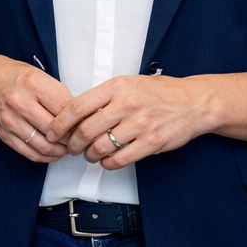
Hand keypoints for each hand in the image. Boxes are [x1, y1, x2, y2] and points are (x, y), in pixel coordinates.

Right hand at [0, 49, 73, 162]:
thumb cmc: (17, 77)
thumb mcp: (40, 75)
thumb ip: (59, 94)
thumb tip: (81, 115)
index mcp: (33, 83)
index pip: (65, 107)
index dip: (79, 119)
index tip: (86, 123)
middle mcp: (20, 102)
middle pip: (55, 129)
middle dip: (72, 138)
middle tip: (80, 139)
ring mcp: (10, 120)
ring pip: (43, 146)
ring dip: (60, 151)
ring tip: (69, 148)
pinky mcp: (4, 134)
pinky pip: (29, 152)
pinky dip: (45, 157)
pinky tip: (54, 153)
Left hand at [46, 74, 211, 169]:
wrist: (193, 102)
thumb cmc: (160, 92)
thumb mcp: (129, 83)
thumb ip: (104, 96)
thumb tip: (75, 112)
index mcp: (118, 86)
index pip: (78, 106)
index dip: (60, 122)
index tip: (52, 132)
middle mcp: (127, 103)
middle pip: (86, 130)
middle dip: (73, 144)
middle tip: (71, 148)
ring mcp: (140, 124)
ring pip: (100, 147)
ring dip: (90, 155)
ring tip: (91, 154)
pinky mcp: (151, 143)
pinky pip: (119, 160)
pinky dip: (108, 164)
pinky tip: (107, 160)